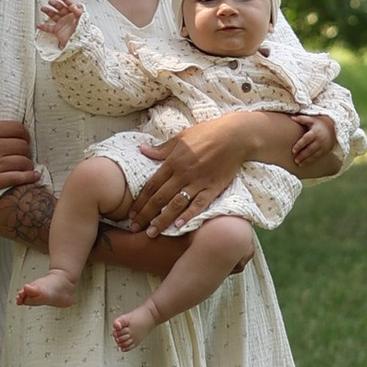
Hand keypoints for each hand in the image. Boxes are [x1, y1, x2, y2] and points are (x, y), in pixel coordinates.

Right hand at [0, 86, 38, 203]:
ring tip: (26, 163)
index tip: (23, 137)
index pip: (17, 128)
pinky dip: (28, 177)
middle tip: (24, 150)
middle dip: (27, 147)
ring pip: (23, 161)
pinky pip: (17, 178)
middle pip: (23, 145)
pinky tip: (33, 175)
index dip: (24, 132)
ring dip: (28, 162)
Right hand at [35, 0, 82, 43]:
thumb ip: (78, 12)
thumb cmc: (83, 32)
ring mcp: (62, 24)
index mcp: (74, 14)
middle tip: (50, 1)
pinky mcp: (58, 31)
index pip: (69, 4)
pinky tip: (39, 25)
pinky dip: (44, 27)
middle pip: (60, 8)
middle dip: (55, 4)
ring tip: (43, 8)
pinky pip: (49, 28)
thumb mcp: (82, 20)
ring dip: (48, 11)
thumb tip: (73, 5)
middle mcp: (68, 18)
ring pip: (54, 15)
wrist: (80, 44)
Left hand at [119, 105, 326, 228]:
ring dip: (162, 220)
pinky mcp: (213, 188)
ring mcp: (198, 182)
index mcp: (173, 161)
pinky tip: (178, 227)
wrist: (235, 136)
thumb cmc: (207, 133)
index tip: (131, 213)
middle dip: (146, 214)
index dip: (140, 201)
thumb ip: (162, 149)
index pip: (151, 185)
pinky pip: (199, 205)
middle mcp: (183, 173)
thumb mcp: (181, 137)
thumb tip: (142, 150)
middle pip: (160, 198)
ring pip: (176, 204)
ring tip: (152, 233)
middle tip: (135, 228)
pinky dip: (188, 216)